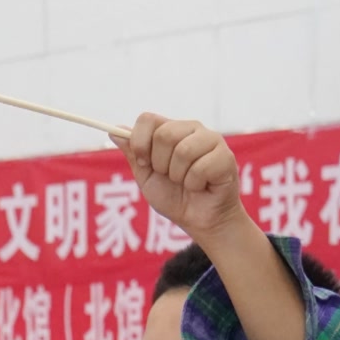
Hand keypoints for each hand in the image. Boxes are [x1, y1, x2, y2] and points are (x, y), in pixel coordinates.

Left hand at [112, 113, 245, 243]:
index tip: (143, 163)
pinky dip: (194, 184)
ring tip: (186, 182)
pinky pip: (200, 168)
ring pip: (183, 151)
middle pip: (164, 134)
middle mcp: (192, 129)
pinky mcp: (225, 156)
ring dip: (178, 176)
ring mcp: (211, 140)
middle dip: (160, 164)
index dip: (140, 143)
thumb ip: (133, 153)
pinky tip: (201, 186)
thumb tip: (113, 131)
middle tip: (170, 176)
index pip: (147, 119)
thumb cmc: (174, 197)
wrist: (198, 220)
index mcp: (171, 130)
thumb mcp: (145, 176)